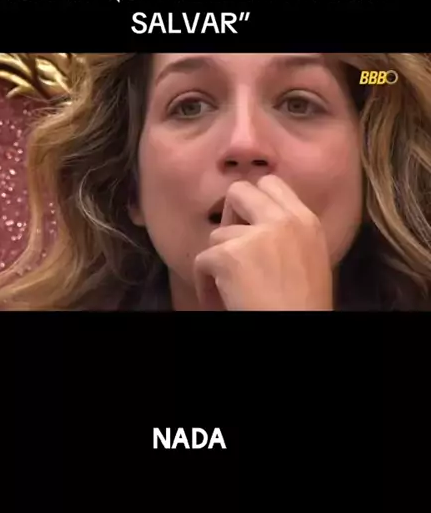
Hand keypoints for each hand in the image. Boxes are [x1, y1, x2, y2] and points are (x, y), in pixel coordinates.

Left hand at [193, 175, 333, 310]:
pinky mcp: (229, 256)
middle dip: (229, 215)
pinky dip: (205, 284)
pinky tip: (220, 300)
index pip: (271, 183)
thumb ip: (289, 233)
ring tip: (231, 286)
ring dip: (219, 260)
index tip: (248, 221)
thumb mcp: (310, 258)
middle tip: (232, 243)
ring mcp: (256, 236)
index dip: (254, 199)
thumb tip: (257, 222)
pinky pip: (202, 260)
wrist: (296, 328)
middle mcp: (282, 220)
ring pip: (218, 234)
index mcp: (306, 221)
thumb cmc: (303, 306)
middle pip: (239, 191)